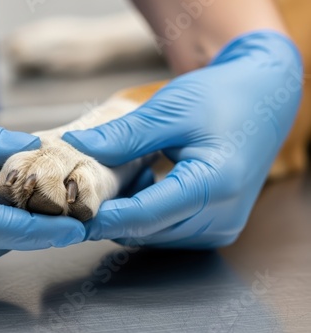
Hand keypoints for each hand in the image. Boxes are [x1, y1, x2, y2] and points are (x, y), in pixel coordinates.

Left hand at [63, 31, 301, 247]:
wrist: (263, 98)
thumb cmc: (222, 97)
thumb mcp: (170, 109)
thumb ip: (125, 135)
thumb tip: (79, 147)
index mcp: (213, 185)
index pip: (145, 215)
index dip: (103, 217)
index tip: (70, 214)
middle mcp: (220, 216)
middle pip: (147, 230)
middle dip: (111, 214)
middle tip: (89, 184)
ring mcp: (220, 226)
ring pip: (154, 235)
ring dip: (129, 212)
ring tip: (126, 173)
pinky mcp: (216, 226)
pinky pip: (168, 231)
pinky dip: (147, 212)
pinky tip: (146, 181)